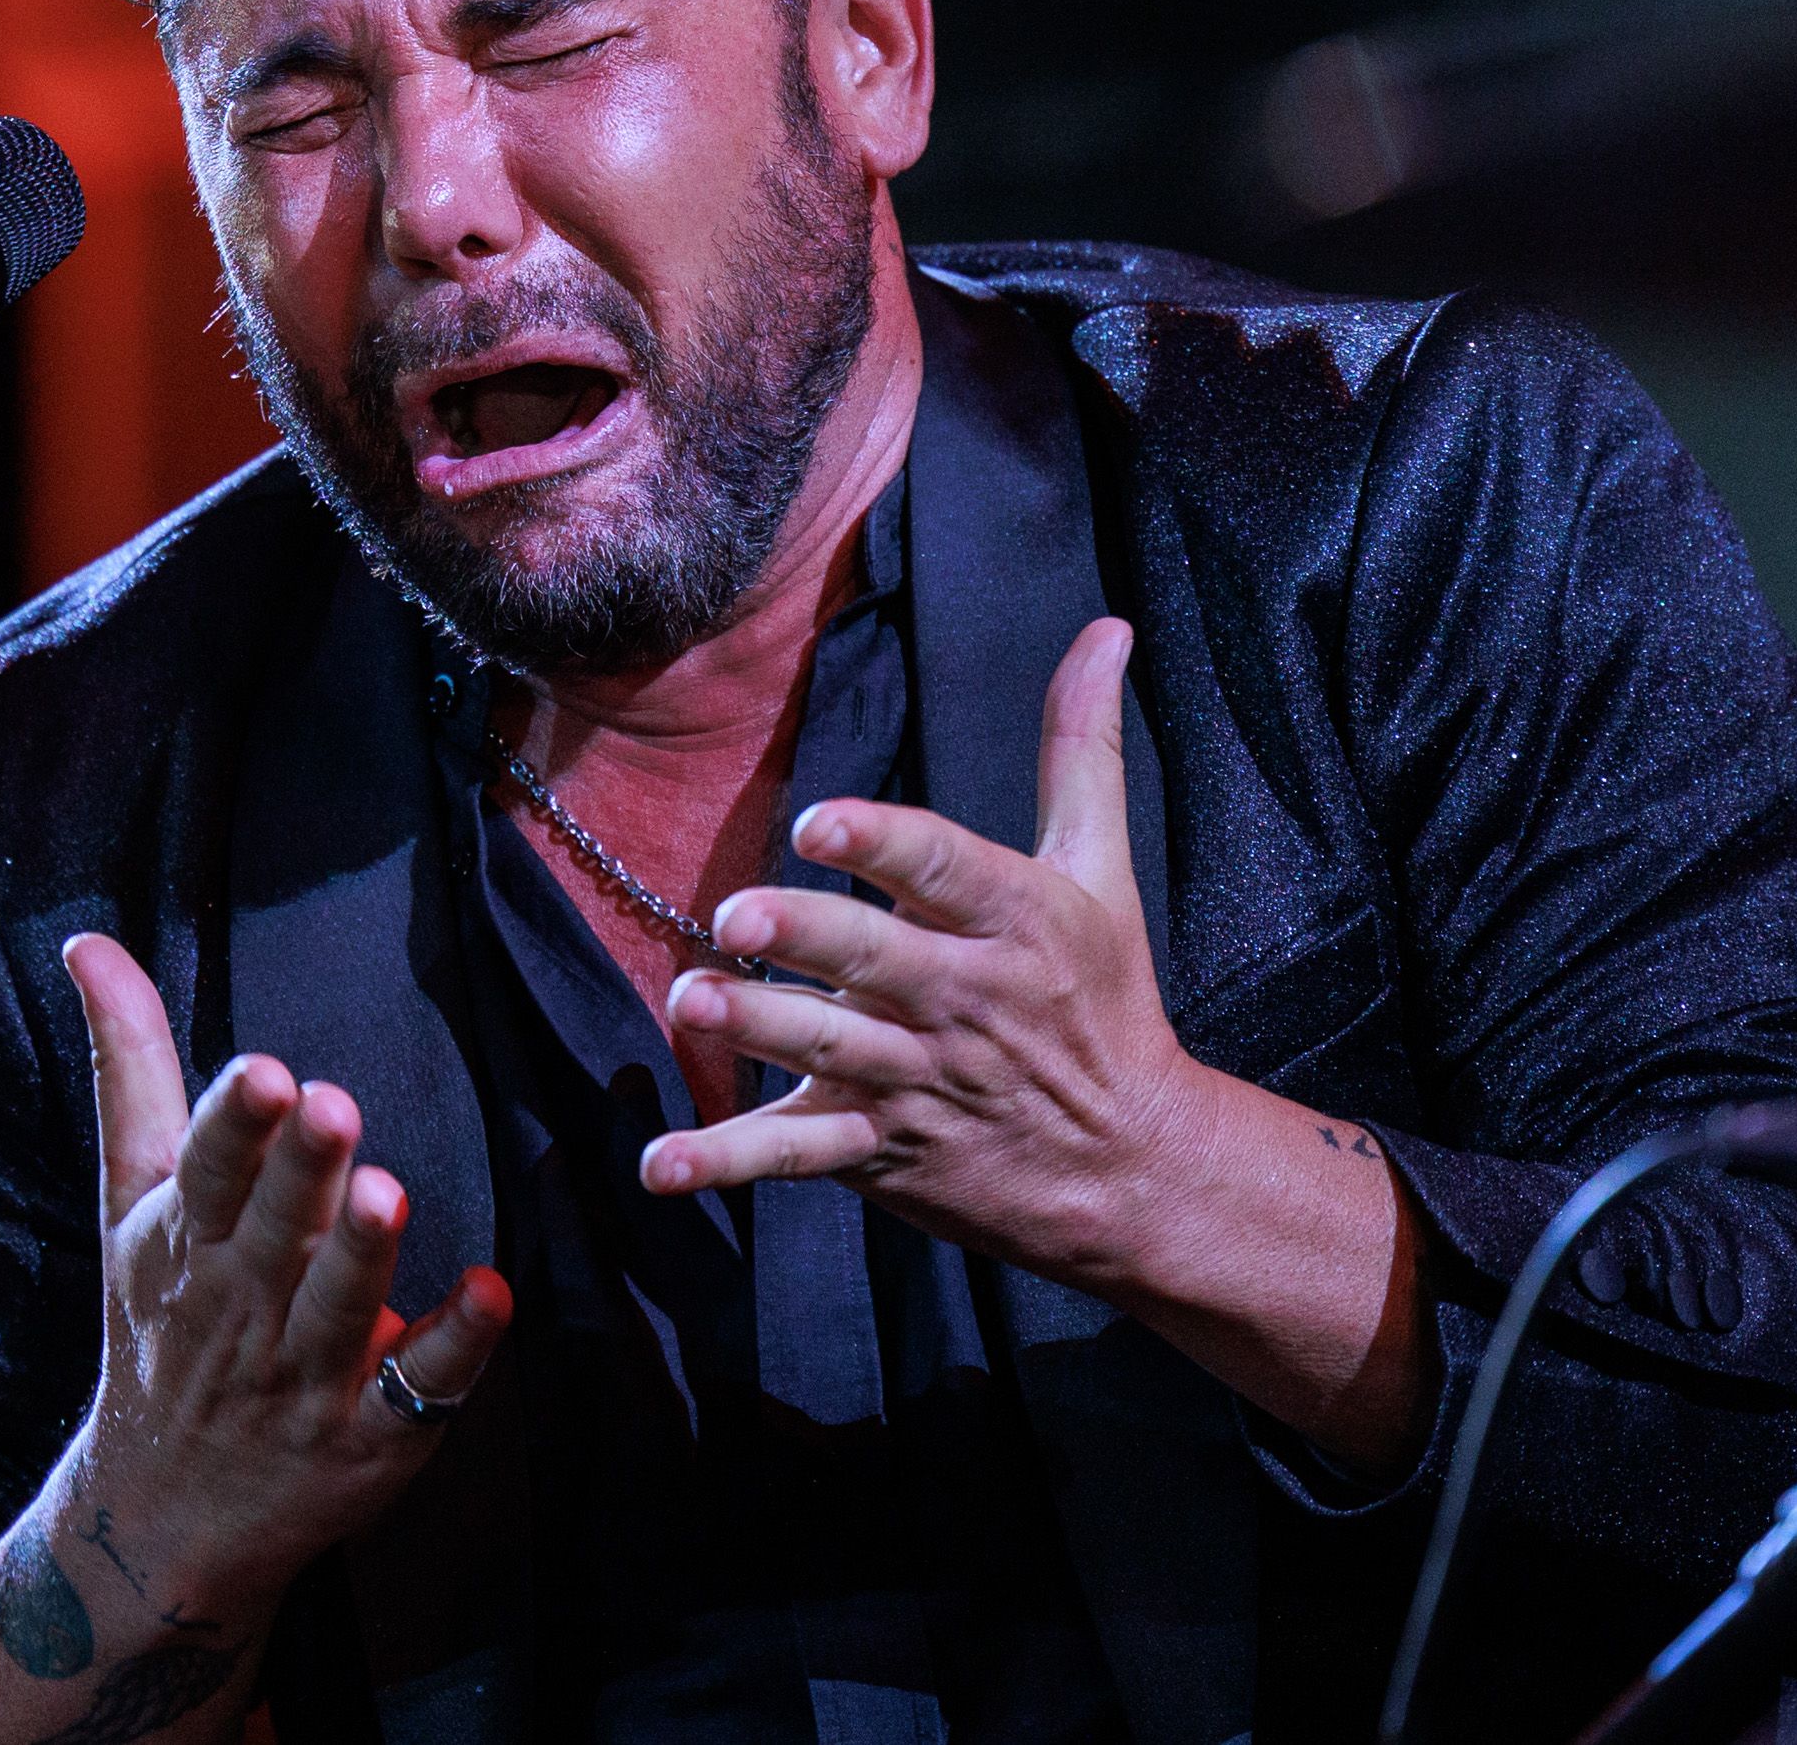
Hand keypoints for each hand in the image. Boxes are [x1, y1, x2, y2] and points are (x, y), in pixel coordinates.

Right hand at [59, 933, 510, 1628]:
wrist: (162, 1515)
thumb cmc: (161, 1324)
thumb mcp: (130, 1200)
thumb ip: (131, 1067)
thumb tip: (90, 941)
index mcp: (183, 1240)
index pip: (204, 1174)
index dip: (233, 1128)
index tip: (263, 1072)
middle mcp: (241, 1305)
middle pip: (273, 1232)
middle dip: (300, 1173)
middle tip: (332, 1103)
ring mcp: (306, 1377)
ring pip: (339, 1308)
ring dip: (363, 1252)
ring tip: (387, 1188)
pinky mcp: (370, 1437)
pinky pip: (418, 1393)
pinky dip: (453, 1348)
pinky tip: (491, 1294)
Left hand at [638, 617, 1212, 1289]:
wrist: (1137, 1169)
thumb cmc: (1103, 1000)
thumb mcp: (1101, 872)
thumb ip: (1079, 748)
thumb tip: (1104, 628)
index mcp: (1016, 922)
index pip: (946, 871)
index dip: (882, 844)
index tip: (818, 821)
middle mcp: (965, 1002)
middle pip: (876, 962)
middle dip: (808, 940)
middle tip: (737, 917)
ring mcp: (918, 1080)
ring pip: (828, 1050)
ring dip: (756, 1031)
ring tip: (691, 1000)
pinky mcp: (880, 1149)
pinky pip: (796, 1156)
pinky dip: (726, 1162)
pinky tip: (660, 1163)